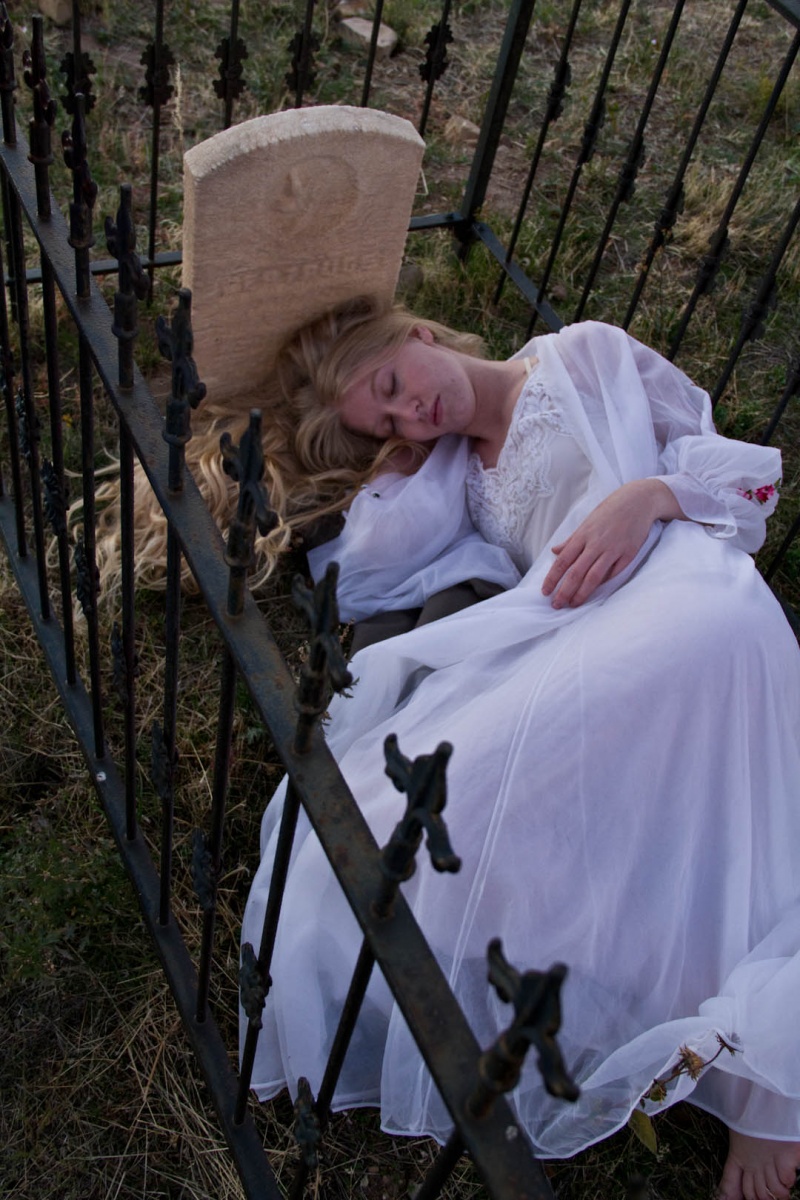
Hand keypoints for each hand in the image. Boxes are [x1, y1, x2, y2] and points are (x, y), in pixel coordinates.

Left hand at [542, 479, 683, 607]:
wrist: (638, 500)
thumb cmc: (610, 511)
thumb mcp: (587, 522)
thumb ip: (571, 540)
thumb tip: (555, 551)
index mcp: (583, 535)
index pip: (562, 561)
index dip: (552, 578)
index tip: (545, 592)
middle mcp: (596, 544)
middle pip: (576, 573)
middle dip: (564, 591)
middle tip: (556, 605)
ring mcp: (613, 550)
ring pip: (594, 577)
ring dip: (582, 593)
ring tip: (574, 605)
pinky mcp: (628, 554)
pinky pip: (614, 573)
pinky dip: (604, 584)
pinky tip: (596, 593)